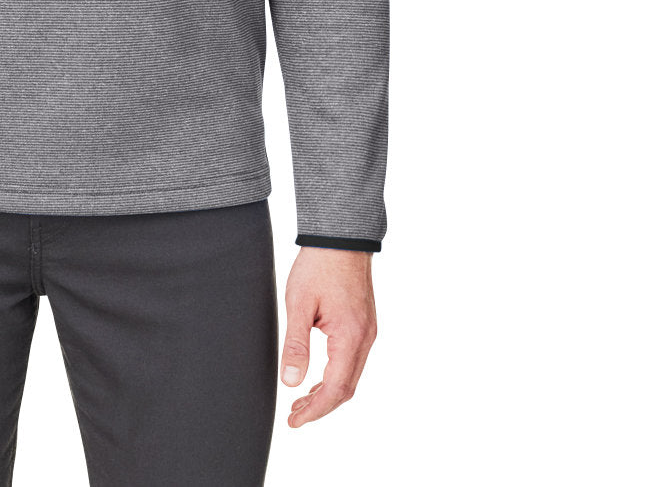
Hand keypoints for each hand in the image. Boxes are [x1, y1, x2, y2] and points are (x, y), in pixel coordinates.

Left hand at [280, 246, 376, 427]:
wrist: (340, 236)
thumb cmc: (318, 265)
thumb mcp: (299, 304)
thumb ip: (296, 344)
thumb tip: (291, 382)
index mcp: (350, 337)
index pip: (335, 390)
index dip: (314, 411)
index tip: (294, 421)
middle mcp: (365, 338)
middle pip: (346, 388)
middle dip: (320, 406)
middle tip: (294, 415)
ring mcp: (367, 331)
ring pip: (351, 375)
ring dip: (328, 392)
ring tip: (302, 399)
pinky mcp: (364, 323)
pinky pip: (353, 360)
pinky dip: (336, 375)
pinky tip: (318, 375)